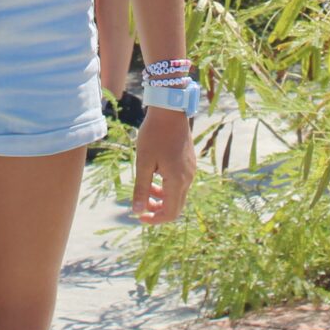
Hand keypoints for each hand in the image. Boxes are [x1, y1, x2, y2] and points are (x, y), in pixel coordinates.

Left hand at [129, 109, 196, 223]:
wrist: (170, 110)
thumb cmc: (154, 135)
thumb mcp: (143, 162)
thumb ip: (141, 189)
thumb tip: (137, 212)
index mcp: (177, 181)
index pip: (170, 213)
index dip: (155, 219)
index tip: (140, 216)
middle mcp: (188, 178)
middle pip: (176, 206)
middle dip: (158, 210)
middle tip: (141, 205)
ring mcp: (191, 170)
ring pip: (178, 194)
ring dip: (162, 197)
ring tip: (146, 189)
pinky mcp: (190, 162)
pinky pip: (180, 182)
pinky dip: (168, 186)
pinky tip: (155, 175)